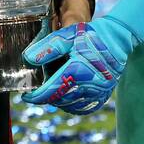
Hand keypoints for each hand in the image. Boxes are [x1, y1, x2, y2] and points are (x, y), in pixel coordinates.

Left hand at [20, 0, 143, 113]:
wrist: (117, 38)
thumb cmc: (90, 35)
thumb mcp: (67, 36)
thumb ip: (47, 48)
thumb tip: (28, 59)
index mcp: (76, 70)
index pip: (50, 91)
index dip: (35, 97)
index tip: (26, 96)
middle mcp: (88, 85)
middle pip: (59, 100)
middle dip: (46, 98)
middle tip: (38, 92)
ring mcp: (98, 92)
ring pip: (71, 106)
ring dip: (58, 102)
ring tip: (51, 94)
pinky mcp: (104, 94)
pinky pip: (85, 107)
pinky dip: (73, 106)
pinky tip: (67, 99)